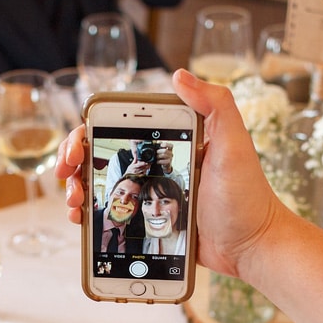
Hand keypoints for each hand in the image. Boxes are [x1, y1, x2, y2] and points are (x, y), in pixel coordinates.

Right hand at [57, 69, 291, 278]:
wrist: (253, 247)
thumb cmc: (247, 196)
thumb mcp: (235, 144)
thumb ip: (216, 104)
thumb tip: (180, 75)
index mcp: (172, 142)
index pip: (120, 128)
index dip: (90, 133)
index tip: (78, 147)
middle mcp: (158, 165)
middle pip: (103, 156)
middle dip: (76, 162)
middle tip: (68, 176)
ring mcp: (152, 195)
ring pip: (103, 187)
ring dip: (79, 190)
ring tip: (75, 203)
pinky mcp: (153, 223)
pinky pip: (115, 216)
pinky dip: (94, 217)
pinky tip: (84, 222)